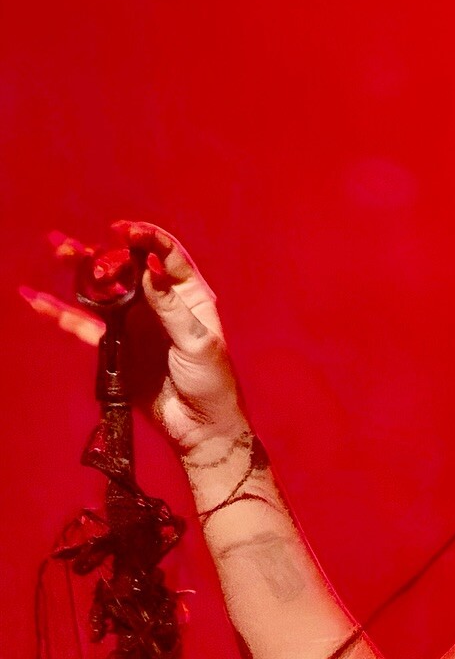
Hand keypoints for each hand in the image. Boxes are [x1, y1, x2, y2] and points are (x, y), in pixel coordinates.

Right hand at [21, 222, 247, 456]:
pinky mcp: (115, 346)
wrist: (200, 427)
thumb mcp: (199, 343)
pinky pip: (84, 325)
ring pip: (102, 290)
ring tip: (59, 251)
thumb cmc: (212, 382)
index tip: (124, 231)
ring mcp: (134, 323)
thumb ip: (172, 308)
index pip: (166, 256)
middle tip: (81, 249)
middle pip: (127, 267)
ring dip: (80, 271)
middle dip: (104, 252)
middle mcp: (158, 303)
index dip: (146, 238)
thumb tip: (148, 271)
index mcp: (188, 296)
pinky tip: (37, 299)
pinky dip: (61, 313)